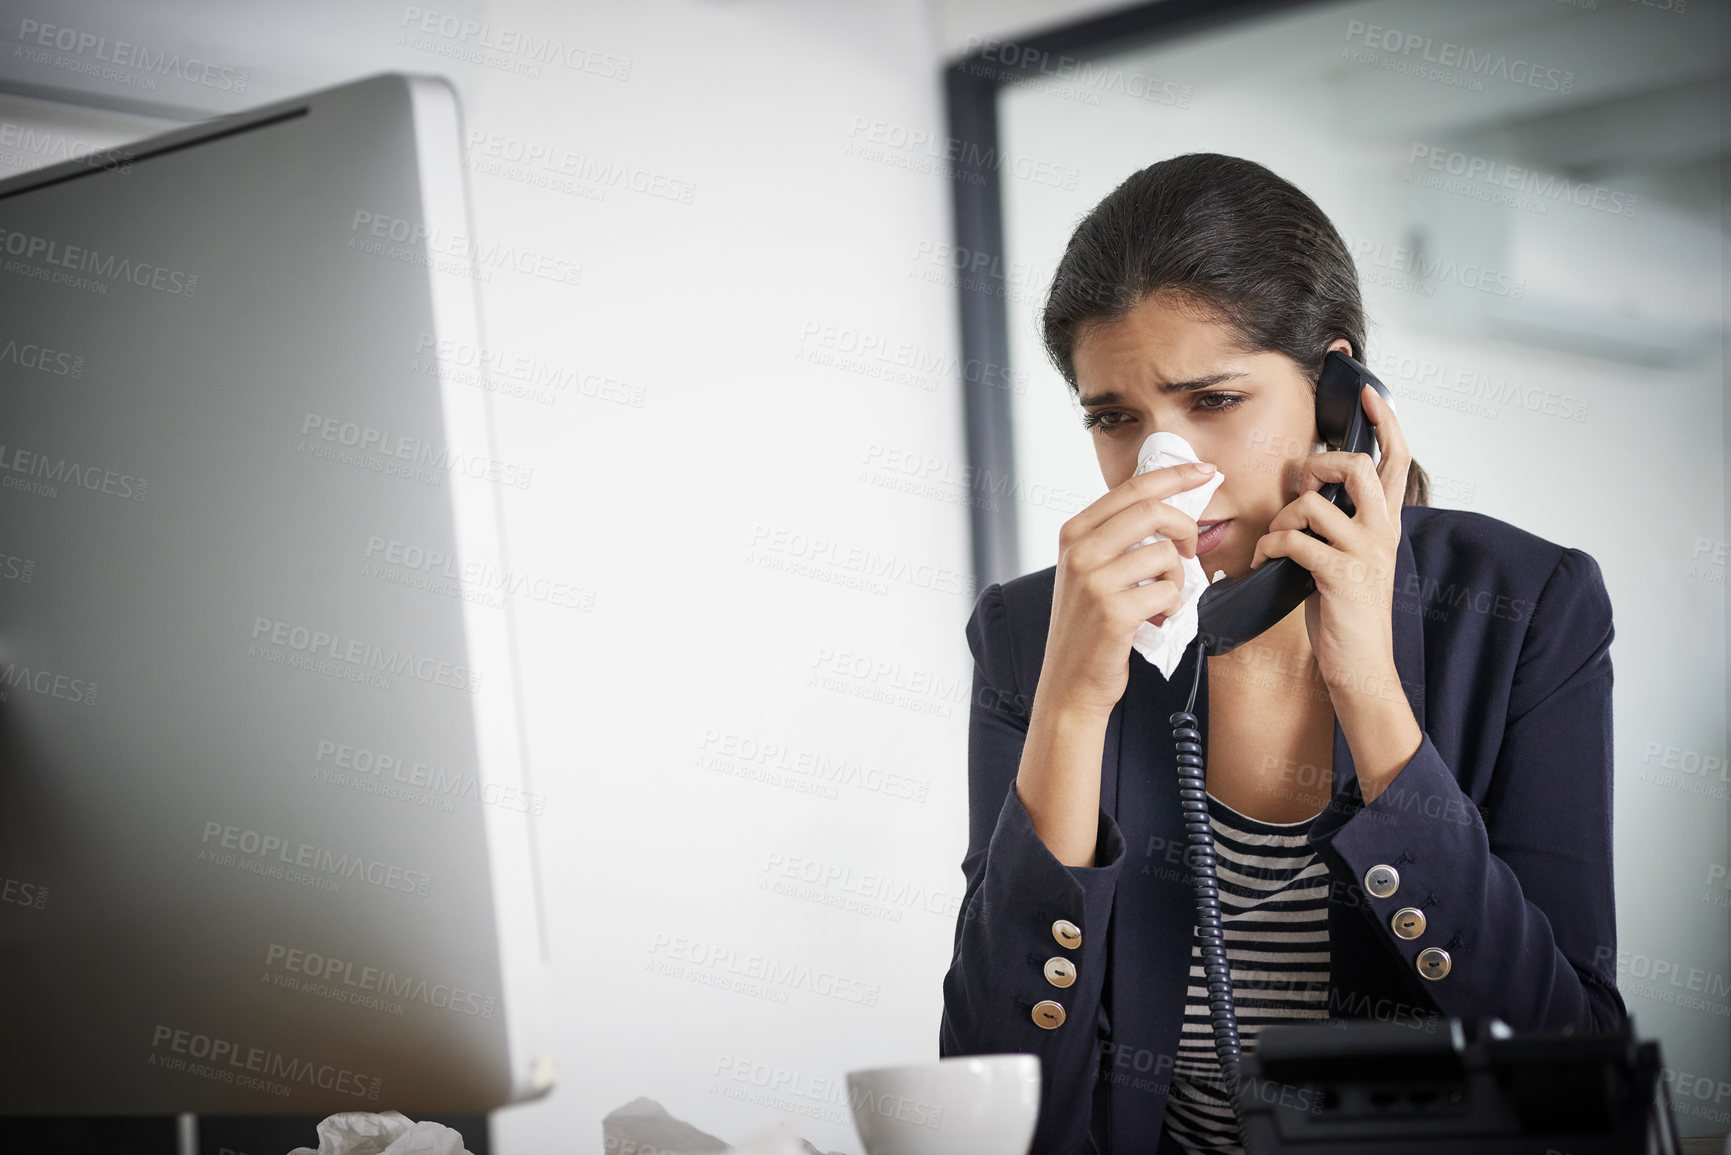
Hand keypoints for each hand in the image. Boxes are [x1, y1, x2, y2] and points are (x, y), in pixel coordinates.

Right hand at [1041, 461, 1218, 718]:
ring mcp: (1093, 581)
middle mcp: (1079, 551)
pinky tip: (1155, 620)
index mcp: (1073, 533)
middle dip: (1185, 525)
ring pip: (1164, 554)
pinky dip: (1172, 606)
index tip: (1207, 471)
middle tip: (1192, 548)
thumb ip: (1118, 537)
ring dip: (1177, 578)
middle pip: (1151, 511)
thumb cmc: (1089, 627)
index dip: (1175, 475)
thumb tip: (1170, 504)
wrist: (1069, 684)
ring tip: (1161, 600)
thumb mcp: (1089, 571)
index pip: (1132, 488)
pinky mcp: (1113, 611)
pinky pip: (1168, 591)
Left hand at [1250, 385, 1412, 695]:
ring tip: (1277, 540)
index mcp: (1386, 525)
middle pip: (1359, 466)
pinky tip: (1269, 560)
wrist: (1361, 666)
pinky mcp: (1342, 575)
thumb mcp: (1349, 559)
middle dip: (1319, 465)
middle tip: (1302, 484)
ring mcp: (1365, 552)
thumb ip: (1338, 523)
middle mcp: (1383, 533)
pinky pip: (1294, 540)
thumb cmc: (1345, 613)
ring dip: (1282, 518)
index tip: (1371, 395)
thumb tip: (1305, 492)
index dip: (1387, 423)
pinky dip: (1271, 545)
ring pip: (1314, 504)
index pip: (1398, 461)